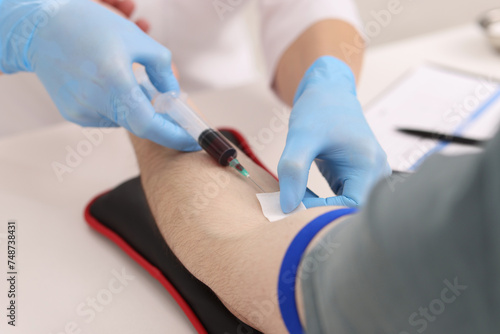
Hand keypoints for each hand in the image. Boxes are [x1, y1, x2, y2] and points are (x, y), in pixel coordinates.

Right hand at [0, 0, 198, 150]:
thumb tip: (172, 94)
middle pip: (139, 123)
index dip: (173, 135)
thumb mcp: (137, 39)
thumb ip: (162, 69)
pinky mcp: (74, 114)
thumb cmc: (90, 27)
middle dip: (159, 119)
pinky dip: (118, 105)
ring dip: (136, 107)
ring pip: (125, 119)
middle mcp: (95, 101)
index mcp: (114, 81)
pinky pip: (107, 116)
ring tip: (128, 78)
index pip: (149, 124)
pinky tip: (108, 82)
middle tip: (169, 106)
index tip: (191, 139)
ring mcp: (82, 111)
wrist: (41, 30)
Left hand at [278, 56, 390, 212]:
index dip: (324, 212)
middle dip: (323, 214)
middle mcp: (376, 172)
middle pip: (353, 210)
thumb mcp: (301, 138)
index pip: (352, 206)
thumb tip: (288, 207)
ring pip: (347, 207)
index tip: (297, 207)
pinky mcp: (358, 176)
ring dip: (322, 208)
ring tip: (297, 199)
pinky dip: (322, 201)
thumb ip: (293, 171)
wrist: (329, 91)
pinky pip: (342, 198)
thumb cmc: (318, 110)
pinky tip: (304, 193)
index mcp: (368, 163)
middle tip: (293, 209)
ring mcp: (370, 175)